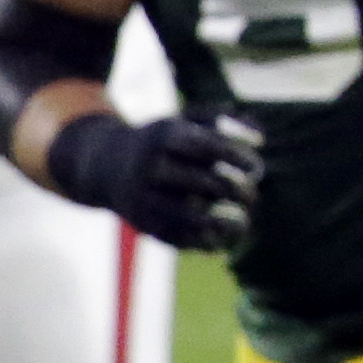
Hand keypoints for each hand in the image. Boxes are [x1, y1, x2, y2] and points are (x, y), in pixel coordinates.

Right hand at [47, 106, 264, 254]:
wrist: (103, 166)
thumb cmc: (161, 142)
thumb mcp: (184, 121)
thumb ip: (224, 121)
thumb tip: (259, 139)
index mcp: (162, 138)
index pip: (208, 147)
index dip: (238, 157)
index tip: (255, 167)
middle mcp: (149, 168)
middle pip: (203, 182)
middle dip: (237, 191)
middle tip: (251, 195)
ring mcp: (142, 198)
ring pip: (189, 217)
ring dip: (224, 223)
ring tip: (243, 222)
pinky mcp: (140, 223)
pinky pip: (176, 237)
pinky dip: (204, 241)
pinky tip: (221, 238)